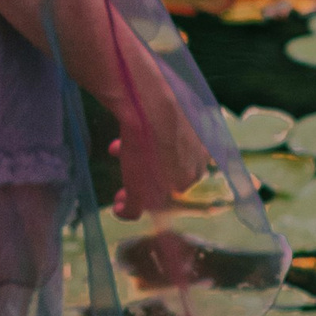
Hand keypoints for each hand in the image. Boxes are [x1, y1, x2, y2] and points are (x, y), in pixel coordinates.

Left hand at [108, 79, 210, 221]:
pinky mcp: (186, 108)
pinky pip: (164, 123)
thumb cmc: (145, 149)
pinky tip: (127, 126)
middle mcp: (199, 153)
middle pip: (167, 167)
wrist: (149, 103)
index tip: (124, 189)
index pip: (171, 190)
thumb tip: (123, 212)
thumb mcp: (136, 186)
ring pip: (164, 144)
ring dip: (140, 149)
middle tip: (121, 162)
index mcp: (192, 175)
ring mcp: (194, 129)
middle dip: (143, 169)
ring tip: (116, 146)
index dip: (144, 191)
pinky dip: (147, 128)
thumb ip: (133, 206)